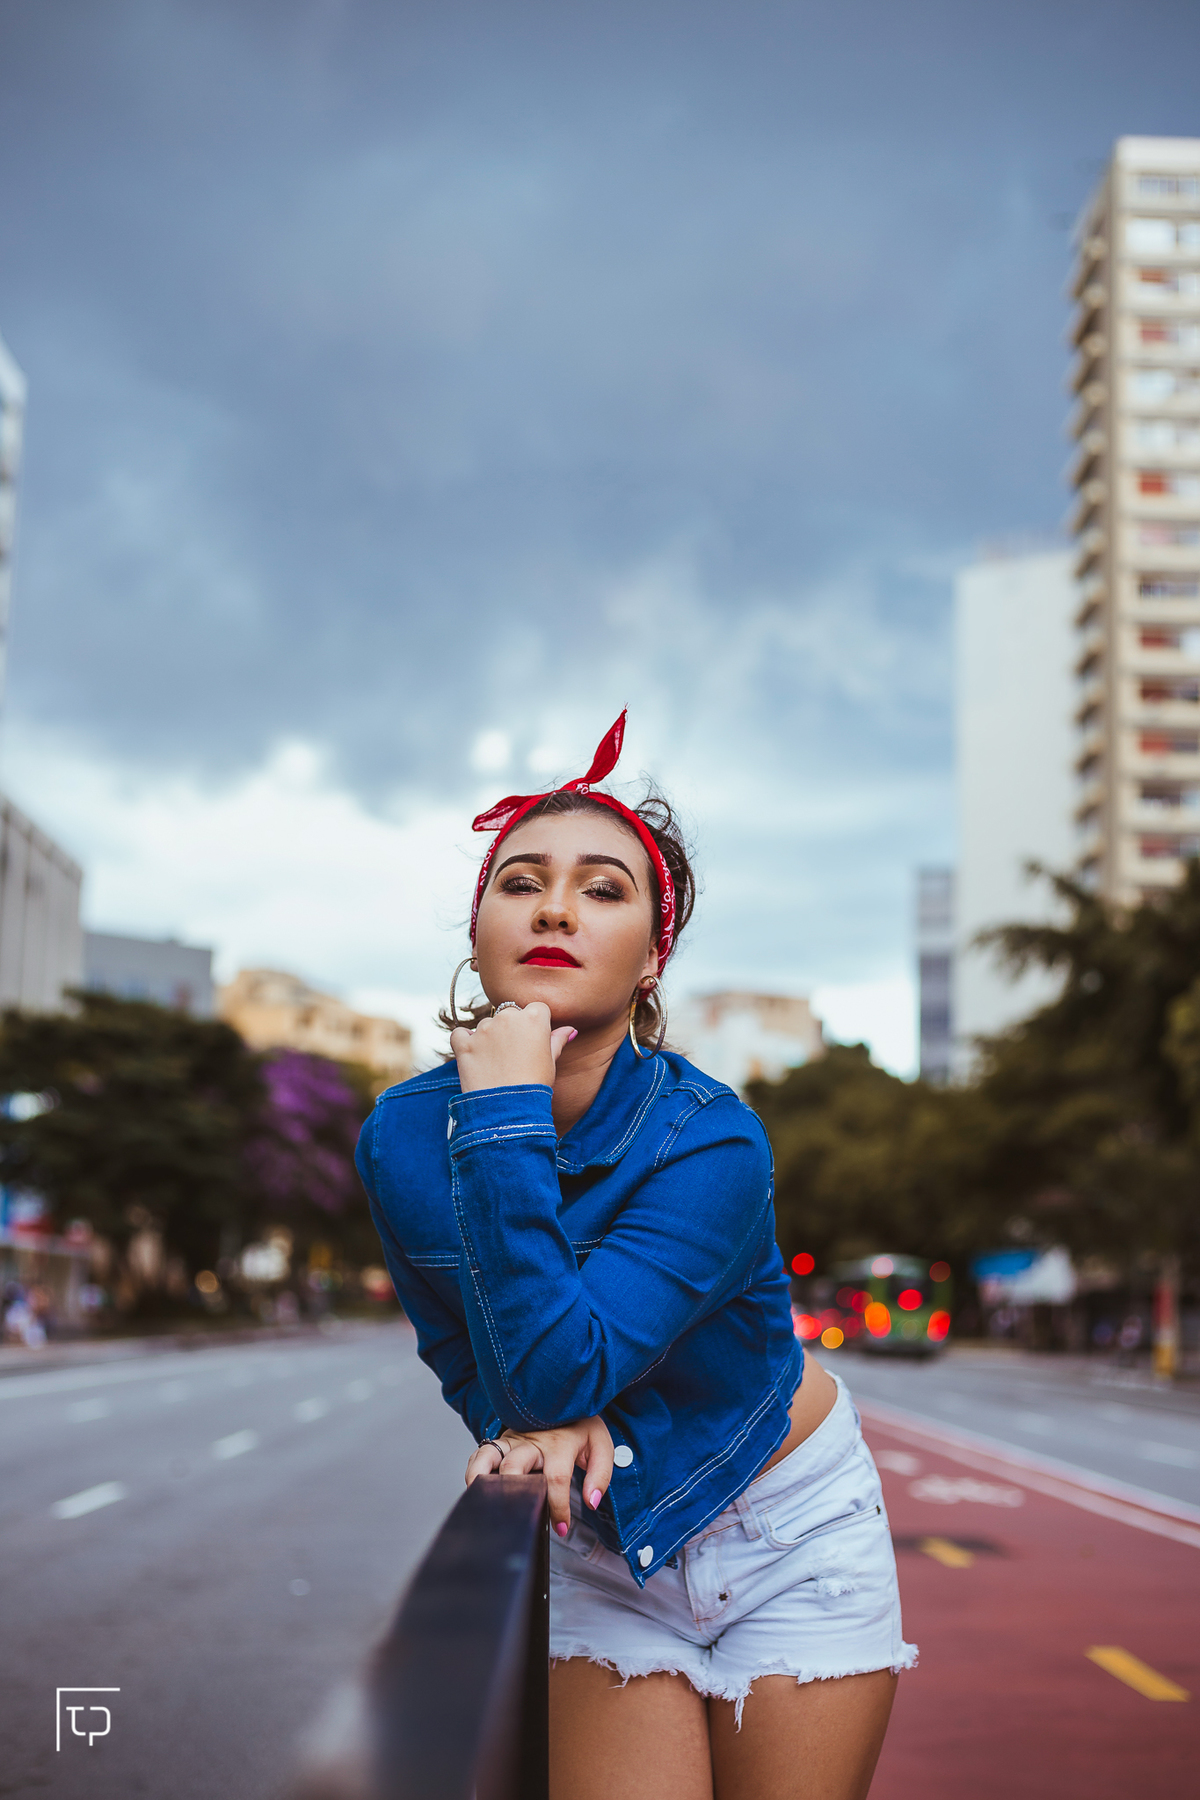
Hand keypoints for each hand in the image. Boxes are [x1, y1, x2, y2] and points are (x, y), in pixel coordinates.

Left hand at [451, 1001, 576, 1092]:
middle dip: (512, 1029)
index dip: (536, 1024)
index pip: (537, 1008)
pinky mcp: (464, 1043)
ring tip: (496, 1063)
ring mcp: (484, 1029)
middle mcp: (508, 1017)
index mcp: (534, 1018)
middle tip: (514, 1054)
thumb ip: (558, 1040)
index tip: (533, 1041)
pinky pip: (460, 1034)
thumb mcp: (551, 1062)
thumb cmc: (534, 1085)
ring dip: (489, 1037)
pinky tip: (474, 1057)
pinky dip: (465, 1042)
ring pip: (487, 1024)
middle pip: (510, 1013)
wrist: (508, 1109)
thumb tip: (570, 1030)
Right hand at [464, 1415, 614, 1536]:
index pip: (556, 1479)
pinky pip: (482, 1452)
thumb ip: (600, 1475)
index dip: (558, 1508)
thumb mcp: (601, 1446)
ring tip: (483, 1502)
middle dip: (514, 1494)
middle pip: (515, 1466)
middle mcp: (533, 1440)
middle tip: (518, 1517)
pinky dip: (475, 1469)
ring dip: (483, 1479)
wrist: (566, 1398)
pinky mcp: (502, 1439)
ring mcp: (514, 1438)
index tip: (561, 1528)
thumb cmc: (581, 1426)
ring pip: (490, 1456)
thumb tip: (592, 1501)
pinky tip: (477, 1487)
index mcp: (560, 1443)